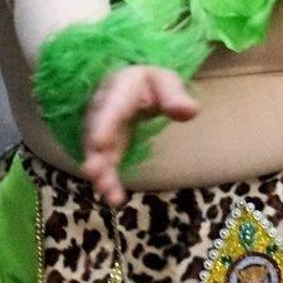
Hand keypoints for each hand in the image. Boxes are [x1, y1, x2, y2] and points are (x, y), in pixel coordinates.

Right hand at [80, 66, 198, 206]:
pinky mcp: (106, 150)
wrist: (132, 87)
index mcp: (118, 90)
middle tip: (92, 172)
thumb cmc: (150, 84)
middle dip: (94, 153)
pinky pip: (104, 166)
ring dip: (100, 173)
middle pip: (95, 132)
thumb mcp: (166, 82)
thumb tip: (189, 111)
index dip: (103, 125)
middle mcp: (102, 111)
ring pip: (96, 153)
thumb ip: (175, 96)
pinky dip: (108, 182)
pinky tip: (114, 199)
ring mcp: (101, 132)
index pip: (111, 107)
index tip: (98, 143)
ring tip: (106, 193)